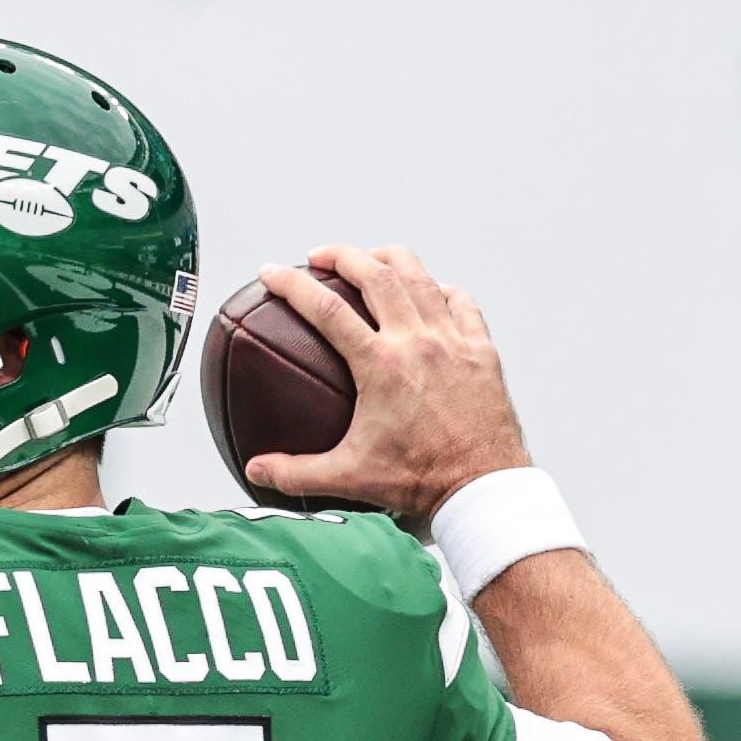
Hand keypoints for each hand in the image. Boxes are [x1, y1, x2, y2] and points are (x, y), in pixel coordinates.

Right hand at [243, 245, 529, 526]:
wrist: (482, 485)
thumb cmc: (420, 479)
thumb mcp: (348, 476)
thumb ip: (295, 472)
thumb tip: (258, 470)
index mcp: (381, 365)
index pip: (327, 309)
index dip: (293, 284)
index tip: (272, 272)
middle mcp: (418, 341)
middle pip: (376, 274)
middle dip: (342, 255)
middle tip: (320, 255)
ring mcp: (453, 340)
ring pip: (420, 276)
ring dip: (390, 259)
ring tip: (371, 258)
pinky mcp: (481, 349)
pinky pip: (461, 302)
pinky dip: (440, 289)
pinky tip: (430, 291)